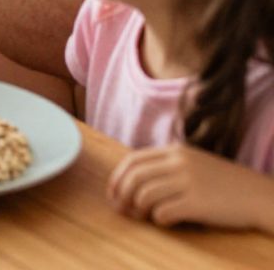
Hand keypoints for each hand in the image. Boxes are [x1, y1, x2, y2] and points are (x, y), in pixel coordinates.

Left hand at [108, 144, 273, 230]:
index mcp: (176, 150)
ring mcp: (188, 182)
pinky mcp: (197, 203)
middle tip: (122, 209)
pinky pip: (163, 212)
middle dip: (121, 195)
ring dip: (139, 209)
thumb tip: (132, 181)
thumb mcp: (195, 163)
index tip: (113, 193)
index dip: (117, 177)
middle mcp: (179, 162)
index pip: (133, 160)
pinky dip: (158, 220)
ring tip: (146, 217)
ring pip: (144, 195)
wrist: (260, 196)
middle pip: (134, 177)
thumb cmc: (225, 184)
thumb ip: (167, 166)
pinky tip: (167, 222)